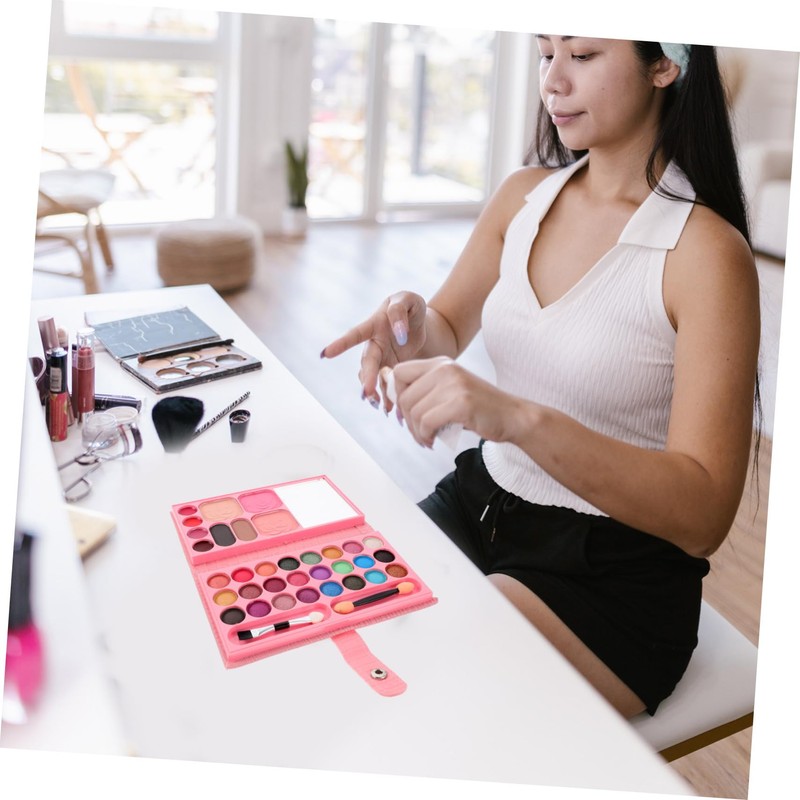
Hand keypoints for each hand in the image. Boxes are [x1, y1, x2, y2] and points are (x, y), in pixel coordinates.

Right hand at [320, 292, 427, 404]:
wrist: (419, 322)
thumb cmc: (410, 306)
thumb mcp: (409, 300)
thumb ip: (399, 312)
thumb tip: (399, 334)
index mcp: (374, 324)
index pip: (355, 334)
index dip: (341, 344)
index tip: (326, 354)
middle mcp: (374, 344)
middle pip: (368, 362)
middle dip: (367, 378)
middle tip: (367, 393)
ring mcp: (381, 358)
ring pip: (374, 378)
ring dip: (377, 392)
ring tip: (383, 408)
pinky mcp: (390, 370)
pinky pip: (386, 385)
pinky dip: (389, 398)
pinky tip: (394, 412)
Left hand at [392, 357, 524, 447]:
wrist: (513, 416)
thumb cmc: (480, 409)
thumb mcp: (451, 391)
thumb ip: (427, 392)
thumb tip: (396, 402)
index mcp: (441, 364)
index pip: (400, 372)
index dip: (396, 395)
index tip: (404, 414)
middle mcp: (445, 369)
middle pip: (404, 396)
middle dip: (406, 421)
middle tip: (418, 434)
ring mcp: (453, 385)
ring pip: (414, 412)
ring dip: (416, 432)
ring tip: (427, 440)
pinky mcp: (460, 403)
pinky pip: (427, 422)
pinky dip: (425, 436)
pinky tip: (433, 441)